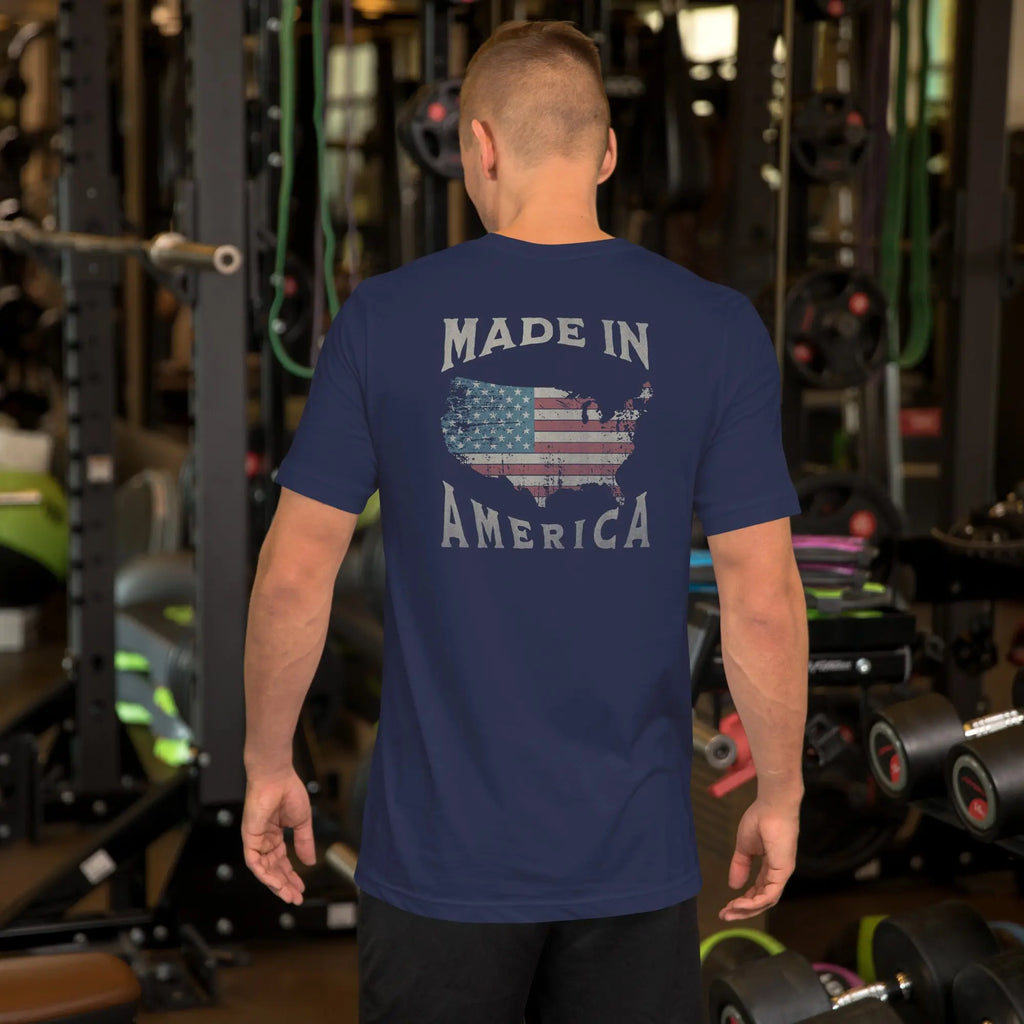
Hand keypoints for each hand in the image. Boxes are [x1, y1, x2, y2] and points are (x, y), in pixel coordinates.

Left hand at [241, 768, 316, 903]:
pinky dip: (265, 874)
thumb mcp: (302, 822)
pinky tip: (277, 883)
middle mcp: (263, 840)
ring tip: (289, 895)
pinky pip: (254, 862)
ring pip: (263, 870)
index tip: (301, 888)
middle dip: (285, 884)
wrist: (277, 776)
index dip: (291, 876)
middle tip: (296, 898)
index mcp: (274, 835)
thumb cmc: (288, 792)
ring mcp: (255, 840)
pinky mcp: (249, 838)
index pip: (281, 861)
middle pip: (273, 869)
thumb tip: (310, 862)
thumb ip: (305, 842)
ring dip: (276, 884)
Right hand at [719, 797, 799, 920]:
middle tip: (724, 916)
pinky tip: (740, 904)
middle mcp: (778, 873)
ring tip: (728, 911)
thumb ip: (740, 866)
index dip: (743, 901)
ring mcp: (782, 873)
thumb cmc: (760, 819)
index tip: (726, 907)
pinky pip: (770, 894)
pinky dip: (755, 902)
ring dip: (746, 909)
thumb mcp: (744, 847)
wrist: (772, 805)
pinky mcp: (783, 871)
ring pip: (766, 901)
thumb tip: (734, 886)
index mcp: (770, 867)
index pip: (758, 891)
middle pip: (762, 901)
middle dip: (743, 910)